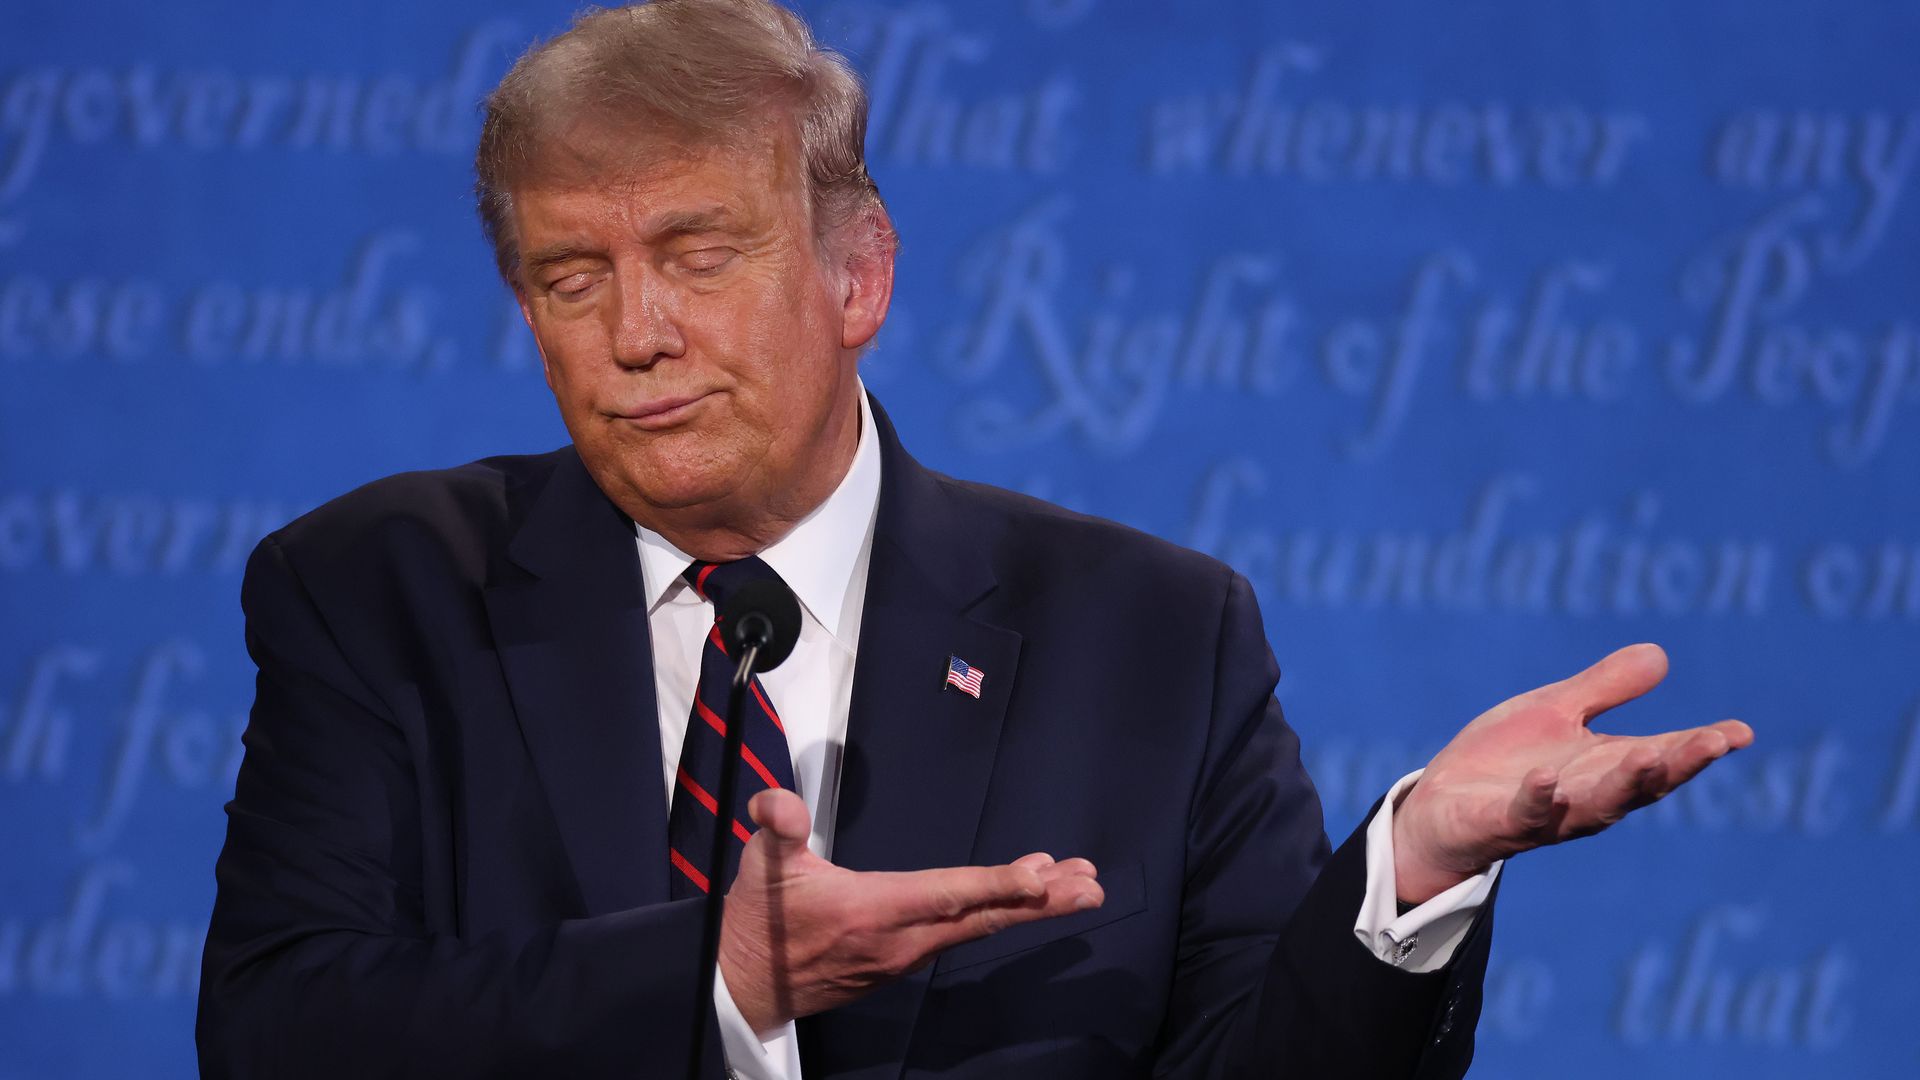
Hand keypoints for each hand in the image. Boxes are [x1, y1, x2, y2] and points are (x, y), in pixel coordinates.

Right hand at [718, 788, 1102, 1032]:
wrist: (745, 986)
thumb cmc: (758, 918)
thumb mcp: (761, 865)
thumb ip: (776, 826)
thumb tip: (776, 804)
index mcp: (872, 910)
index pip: (947, 894)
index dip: (997, 884)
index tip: (1043, 875)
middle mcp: (900, 940)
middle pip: (982, 917)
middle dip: (1041, 901)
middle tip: (1091, 884)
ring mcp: (905, 956)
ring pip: (978, 927)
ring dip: (1029, 907)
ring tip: (1078, 887)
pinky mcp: (904, 962)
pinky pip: (963, 935)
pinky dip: (999, 914)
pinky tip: (1023, 900)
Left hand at [1391, 643, 1753, 904]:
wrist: (1440, 809)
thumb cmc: (1505, 762)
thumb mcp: (1554, 712)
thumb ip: (1604, 688)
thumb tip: (1660, 654)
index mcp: (1604, 768)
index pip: (1662, 757)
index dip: (1700, 746)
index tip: (1740, 731)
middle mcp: (1586, 797)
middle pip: (1640, 784)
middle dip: (1676, 764)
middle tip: (1713, 743)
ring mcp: (1546, 815)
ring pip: (1594, 805)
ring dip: (1623, 784)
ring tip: (1652, 755)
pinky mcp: (1500, 824)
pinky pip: (1523, 815)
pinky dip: (1538, 800)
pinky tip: (1548, 779)